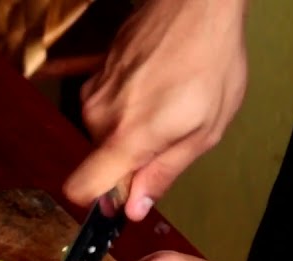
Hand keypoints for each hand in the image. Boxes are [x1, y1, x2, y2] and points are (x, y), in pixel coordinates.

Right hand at [63, 0, 249, 220]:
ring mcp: (93, 92)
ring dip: (130, 128)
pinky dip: (125, 104)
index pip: (81, 187)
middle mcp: (99, 117)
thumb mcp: (205, 131)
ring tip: (166, 102)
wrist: (197, 4)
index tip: (122, 196)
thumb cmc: (211, 63)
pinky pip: (104, 105)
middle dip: (130, 157)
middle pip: (101, 160)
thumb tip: (134, 208)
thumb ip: (164, 173)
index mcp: (127, 138)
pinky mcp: (95, 73)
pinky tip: (153, 85)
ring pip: (104, 132)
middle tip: (169, 134)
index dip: (99, 200)